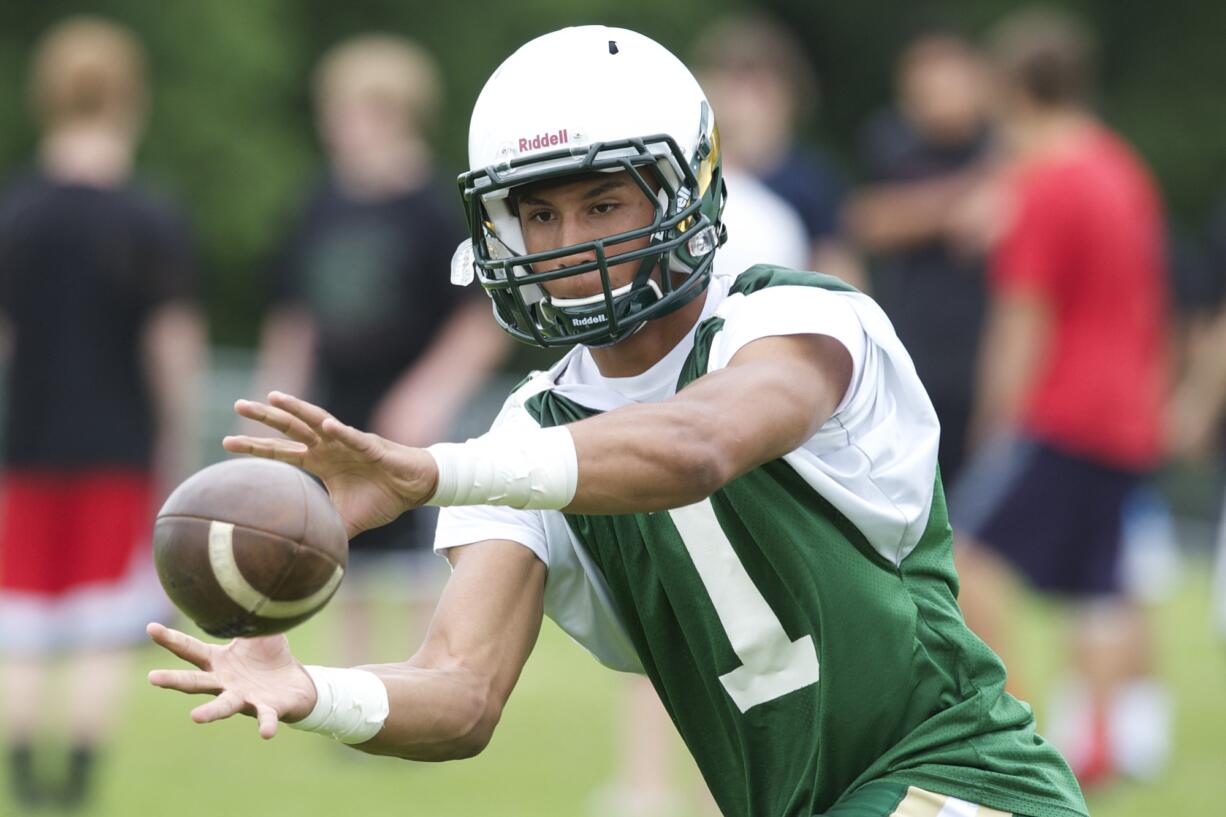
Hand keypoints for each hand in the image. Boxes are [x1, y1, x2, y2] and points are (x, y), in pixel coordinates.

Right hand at [146, 622, 316, 738]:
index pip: (190, 649)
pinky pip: (266, 717)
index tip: (150, 627)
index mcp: (219, 662)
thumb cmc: (270, 657)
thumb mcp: (256, 633)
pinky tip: (266, 733)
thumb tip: (237, 593)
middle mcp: (225, 683)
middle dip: (174, 680)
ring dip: (210, 712)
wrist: (295, 684)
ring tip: (195, 717)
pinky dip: (265, 724)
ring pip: (224, 705)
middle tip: (152, 678)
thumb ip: (245, 618)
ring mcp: (244, 698)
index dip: (170, 639)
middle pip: (195, 682)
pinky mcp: (267, 708)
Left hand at [222, 391, 438, 537]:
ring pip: (317, 421)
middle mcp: (329, 447)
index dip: (255, 447)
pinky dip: (341, 432)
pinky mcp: (371, 446)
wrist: (414, 489)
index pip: (281, 452)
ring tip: (275, 397)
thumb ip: (323, 531)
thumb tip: (303, 560)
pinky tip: (327, 425)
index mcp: (320, 461)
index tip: (226, 442)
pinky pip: (353, 438)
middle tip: (238, 404)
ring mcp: (348, 443)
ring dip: (296, 410)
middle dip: (265, 417)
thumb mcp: (344, 520)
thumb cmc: (380, 498)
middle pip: (291, 429)